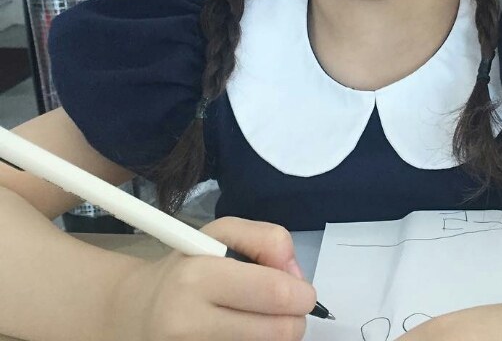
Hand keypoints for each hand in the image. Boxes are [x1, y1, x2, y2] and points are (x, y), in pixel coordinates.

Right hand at [108, 216, 316, 340]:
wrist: (134, 313)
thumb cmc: (186, 267)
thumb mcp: (221, 234)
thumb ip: (266, 239)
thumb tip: (295, 275)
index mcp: (198, 277)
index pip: (273, 292)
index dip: (302, 295)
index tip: (304, 294)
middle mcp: (188, 322)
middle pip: (276, 333)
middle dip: (294, 322)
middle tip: (290, 313)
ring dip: (275, 339)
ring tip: (260, 322)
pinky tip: (242, 335)